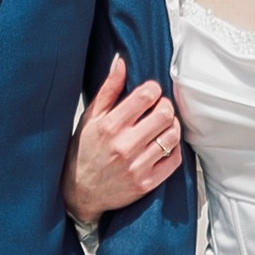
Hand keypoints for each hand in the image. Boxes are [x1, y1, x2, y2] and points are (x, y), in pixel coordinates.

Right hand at [64, 54, 184, 223]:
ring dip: (172, 126)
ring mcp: (136, 166)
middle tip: (160, 109)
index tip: (150, 93)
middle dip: (166, 107)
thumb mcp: (90, 118)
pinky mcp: (146, 183)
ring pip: (172, 136)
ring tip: (163, 126)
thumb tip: (121, 62)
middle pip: (164, 115)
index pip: (145, 96)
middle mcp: (123, 146)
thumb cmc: (84, 152)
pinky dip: (174, 148)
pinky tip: (164, 144)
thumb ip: (108, 90)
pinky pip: (174, 160)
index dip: (153, 90)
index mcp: (109, 126)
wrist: (79, 193)